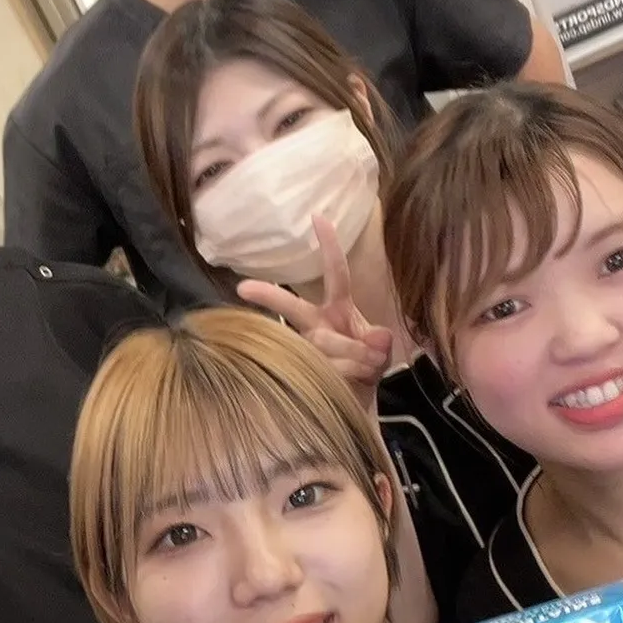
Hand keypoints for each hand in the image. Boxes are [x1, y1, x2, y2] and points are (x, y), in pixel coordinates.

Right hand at [237, 215, 390, 407]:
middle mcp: (316, 325)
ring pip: (323, 342)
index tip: (318, 217)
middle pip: (293, 306)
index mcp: (336, 309)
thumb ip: (379, 342)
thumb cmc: (365, 368)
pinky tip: (355, 379)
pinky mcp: (304, 372)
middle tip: (243, 288)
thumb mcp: (379, 351)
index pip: (335, 273)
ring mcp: (307, 348)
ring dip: (354, 354)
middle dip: (270, 296)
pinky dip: (350, 373)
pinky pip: (326, 368)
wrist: (356, 405)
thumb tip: (378, 338)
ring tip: (370, 365)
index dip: (329, 246)